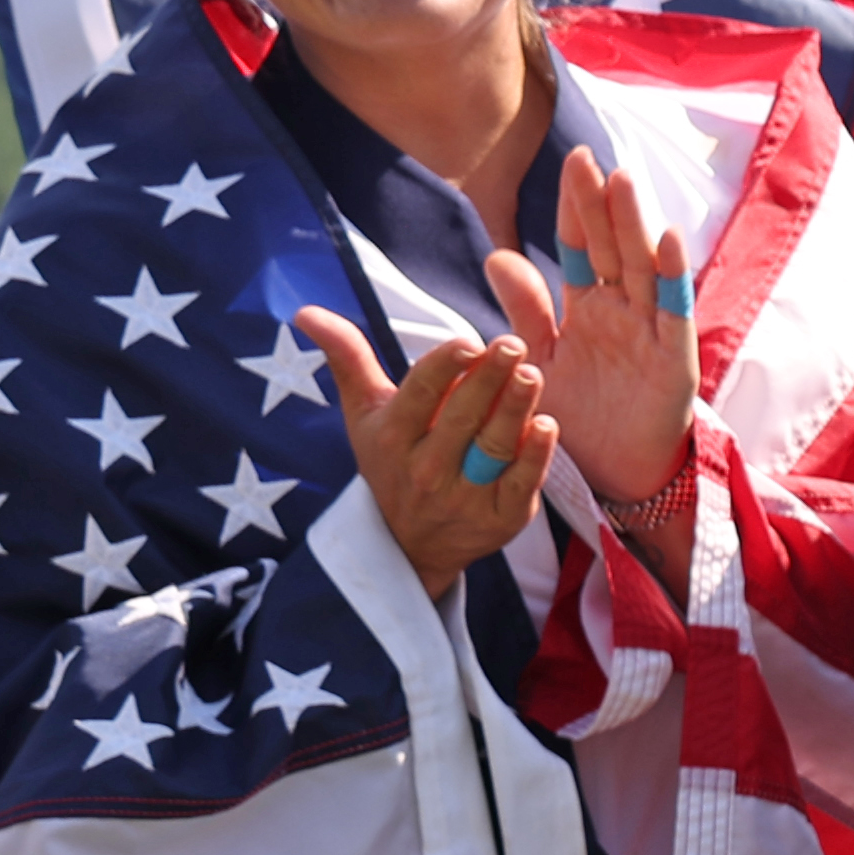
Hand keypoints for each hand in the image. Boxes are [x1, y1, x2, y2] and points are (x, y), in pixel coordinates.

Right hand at [300, 309, 554, 592]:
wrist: (410, 542)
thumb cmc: (392, 459)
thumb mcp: (365, 412)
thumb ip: (348, 359)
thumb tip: (306, 312)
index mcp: (394, 436)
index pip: (419, 396)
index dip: (443, 368)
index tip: (467, 342)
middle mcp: (426, 468)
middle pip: (461, 417)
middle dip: (487, 380)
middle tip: (513, 343)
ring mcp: (465, 495)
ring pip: (493, 447)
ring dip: (514, 410)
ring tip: (531, 374)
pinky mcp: (503, 517)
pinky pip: (522, 483)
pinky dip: (536, 455)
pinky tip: (548, 424)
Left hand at [483, 151, 695, 521]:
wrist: (614, 477)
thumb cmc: (581, 416)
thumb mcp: (540, 358)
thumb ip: (524, 309)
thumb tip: (496, 255)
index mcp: (589, 307)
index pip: (582, 246)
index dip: (577, 207)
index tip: (569, 162)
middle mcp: (623, 311)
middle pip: (612, 247)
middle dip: (601, 204)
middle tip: (586, 159)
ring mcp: (651, 331)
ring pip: (642, 268)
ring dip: (635, 226)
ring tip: (623, 182)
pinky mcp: (674, 359)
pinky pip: (674, 312)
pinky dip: (673, 277)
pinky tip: (668, 240)